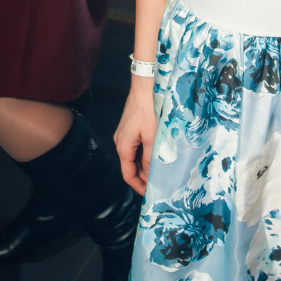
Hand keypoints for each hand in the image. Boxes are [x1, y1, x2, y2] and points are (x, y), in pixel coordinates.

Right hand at [114, 77, 157, 193]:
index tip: (150, 194)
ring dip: (145, 165)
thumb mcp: (152, 137)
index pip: (128, 174)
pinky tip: (156, 154)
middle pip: (130, 166)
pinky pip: (136, 146)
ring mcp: (124, 134)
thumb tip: (150, 176)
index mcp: (123, 146)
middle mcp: (120, 141)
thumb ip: (150, 158)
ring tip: (160, 170)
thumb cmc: (149, 110)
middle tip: (159, 184)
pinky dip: (144, 154)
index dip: (139, 186)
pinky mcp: (130, 127)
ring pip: (134, 156)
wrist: (145, 86)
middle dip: (143, 176)